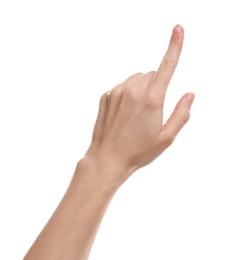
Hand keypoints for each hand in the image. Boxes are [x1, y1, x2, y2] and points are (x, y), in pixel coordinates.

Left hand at [84, 25, 194, 184]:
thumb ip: (181, 114)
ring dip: (141, 89)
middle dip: (156, 86)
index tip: (178, 30)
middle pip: (151, 74)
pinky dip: (127, 93)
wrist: (107, 158)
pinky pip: (122, 86)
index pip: (166, 67)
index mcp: (151, 100)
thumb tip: (189, 95)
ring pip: (137, 79)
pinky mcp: (106, 95)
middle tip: (151, 110)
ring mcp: (117, 91)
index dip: (174, 47)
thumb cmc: (138, 151)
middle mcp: (133, 91)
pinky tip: (124, 113)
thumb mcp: (166, 138)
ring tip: (136, 113)